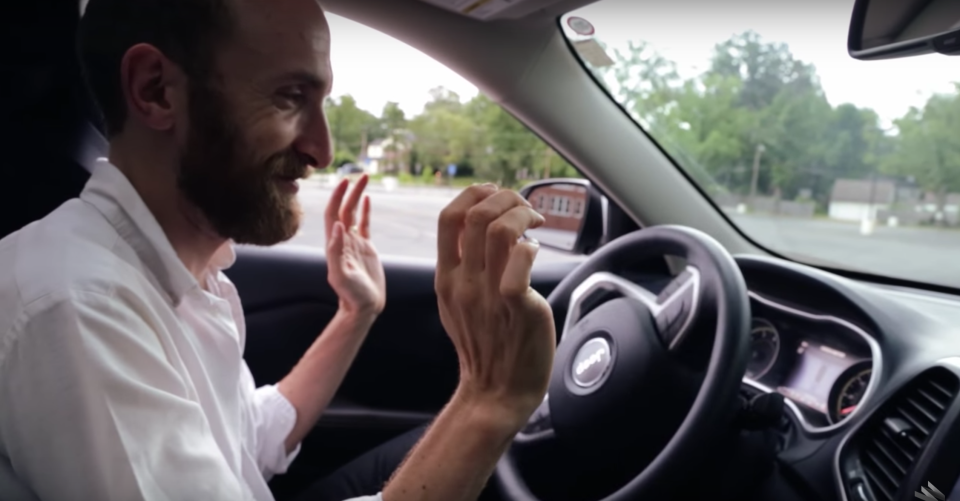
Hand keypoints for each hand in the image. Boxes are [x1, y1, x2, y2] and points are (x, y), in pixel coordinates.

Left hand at [325, 175, 385, 316]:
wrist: (363, 307)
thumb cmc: (351, 295)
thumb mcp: (341, 275)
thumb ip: (336, 251)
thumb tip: (338, 227)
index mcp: (335, 244)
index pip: (333, 214)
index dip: (337, 197)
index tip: (345, 182)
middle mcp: (342, 240)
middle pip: (344, 209)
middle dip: (350, 191)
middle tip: (360, 175)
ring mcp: (354, 243)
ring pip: (354, 213)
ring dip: (358, 196)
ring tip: (365, 179)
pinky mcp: (366, 248)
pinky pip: (365, 224)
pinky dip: (366, 211)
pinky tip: (368, 199)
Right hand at [435, 185, 555, 424]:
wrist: (495, 392)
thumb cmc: (484, 345)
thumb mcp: (457, 303)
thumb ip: (462, 268)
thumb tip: (478, 228)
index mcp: (446, 278)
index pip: (448, 218)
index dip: (473, 194)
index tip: (494, 194)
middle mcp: (464, 282)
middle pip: (477, 215)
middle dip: (505, 198)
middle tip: (523, 207)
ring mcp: (489, 294)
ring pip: (501, 230)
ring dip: (522, 214)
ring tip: (534, 222)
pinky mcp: (517, 306)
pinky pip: (521, 260)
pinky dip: (531, 245)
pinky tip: (537, 250)